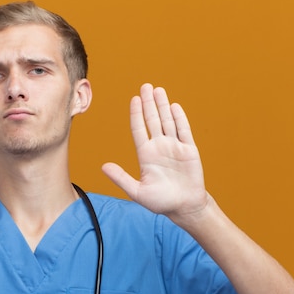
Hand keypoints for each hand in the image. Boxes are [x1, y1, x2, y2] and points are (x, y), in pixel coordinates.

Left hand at [102, 84, 209, 223]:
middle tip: (145, 86)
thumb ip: (121, 178)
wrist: (184, 207)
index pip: (139, 130)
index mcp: (146, 155)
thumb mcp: (137, 192)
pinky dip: (179, 118)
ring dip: (163, 106)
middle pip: (153, 120)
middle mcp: (160, 147)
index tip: (134, 100)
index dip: (136, 114)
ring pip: (167, 121)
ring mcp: (175, 147)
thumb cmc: (161, 202)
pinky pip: (184, 131)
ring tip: (158, 90)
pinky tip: (174, 106)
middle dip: (149, 103)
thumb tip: (103, 167)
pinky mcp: (189, 150)